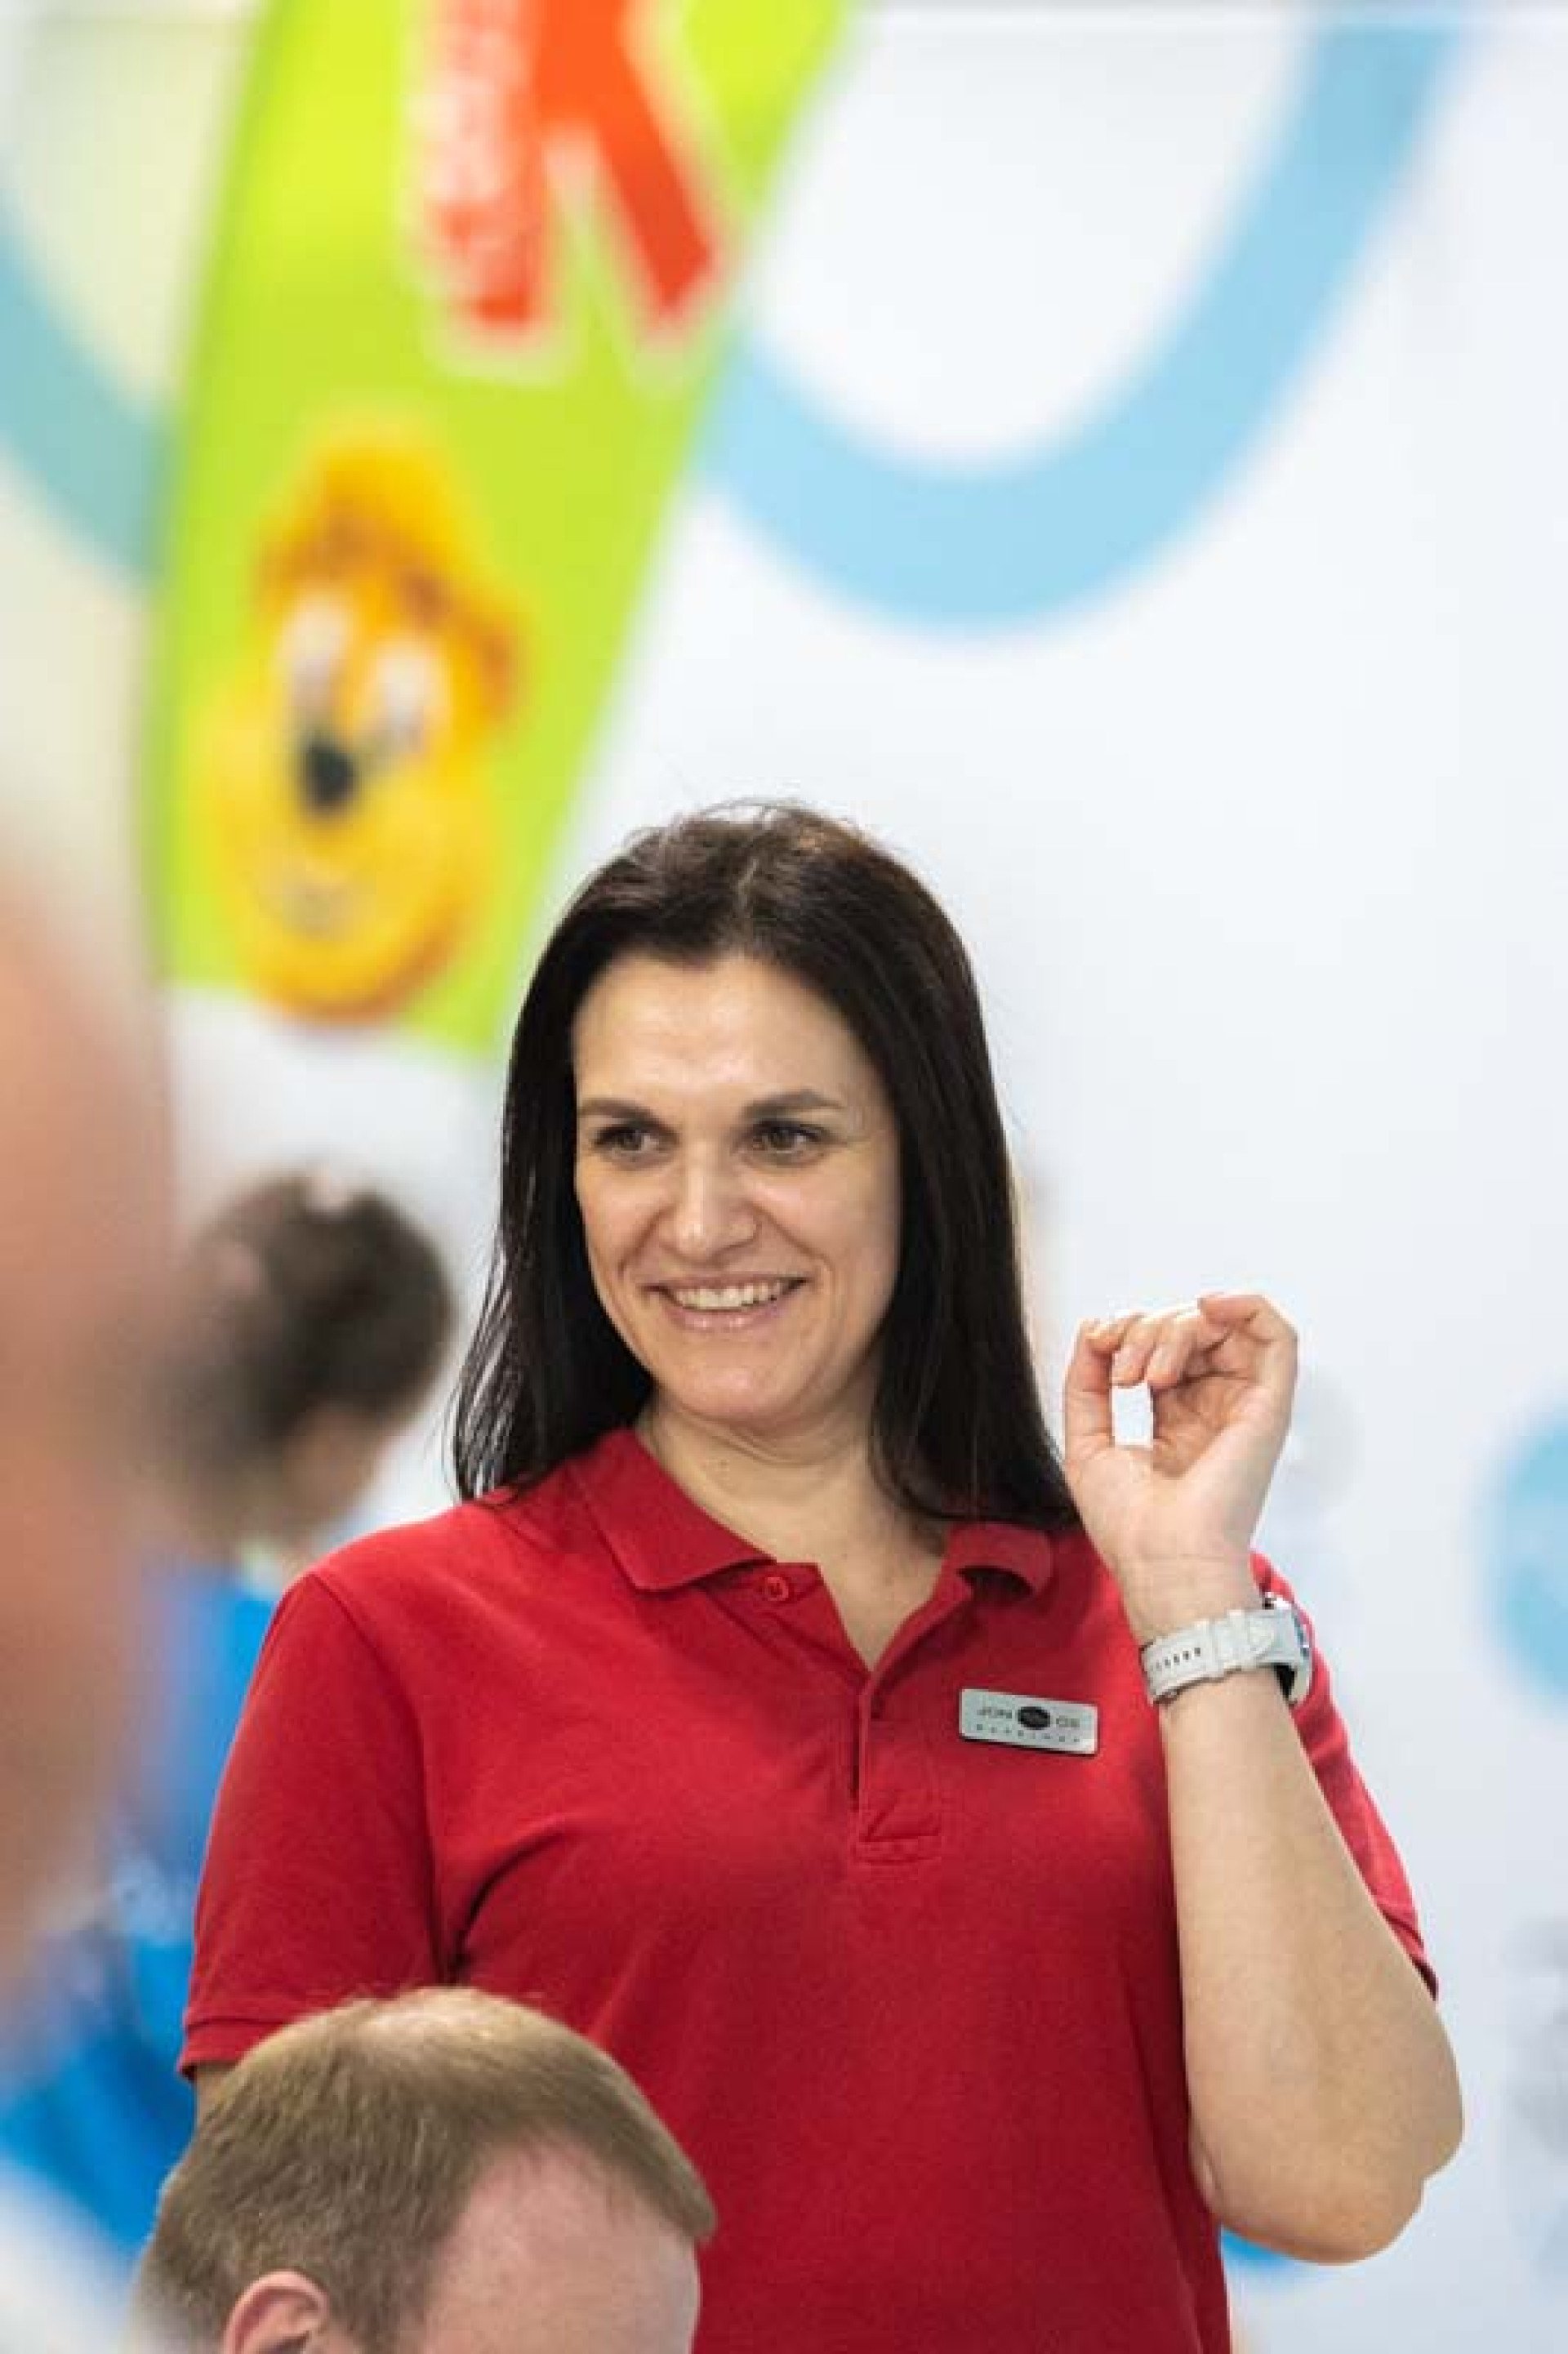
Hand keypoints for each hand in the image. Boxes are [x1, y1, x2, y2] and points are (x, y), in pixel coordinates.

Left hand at [1061, 1292, 1296, 1641]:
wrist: (1162, 1560)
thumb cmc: (1129, 1525)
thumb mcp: (1088, 1442)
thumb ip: (1085, 1382)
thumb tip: (1095, 1330)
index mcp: (1178, 1419)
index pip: (1163, 1347)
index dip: (1130, 1329)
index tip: (1099, 1342)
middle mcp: (1215, 1409)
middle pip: (1189, 1331)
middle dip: (1147, 1329)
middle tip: (1124, 1370)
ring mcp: (1243, 1406)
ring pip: (1223, 1327)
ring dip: (1177, 1327)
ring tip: (1149, 1370)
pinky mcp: (1268, 1407)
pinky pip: (1278, 1336)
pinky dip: (1246, 1305)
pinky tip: (1207, 1307)